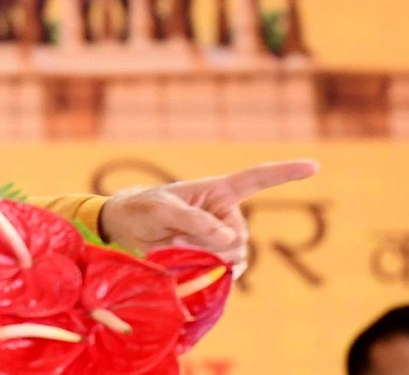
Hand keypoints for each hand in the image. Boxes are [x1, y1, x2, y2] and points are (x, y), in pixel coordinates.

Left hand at [97, 159, 318, 275]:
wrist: (125, 233)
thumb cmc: (143, 209)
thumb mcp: (163, 209)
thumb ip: (195, 221)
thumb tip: (230, 240)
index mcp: (218, 192)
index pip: (257, 179)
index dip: (286, 173)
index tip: (314, 166)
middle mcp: (225, 216)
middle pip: (239, 238)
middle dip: (211, 244)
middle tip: (177, 239)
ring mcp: (220, 241)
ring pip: (233, 259)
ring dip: (204, 259)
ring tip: (175, 248)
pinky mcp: (213, 262)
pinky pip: (224, 274)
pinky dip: (208, 273)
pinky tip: (188, 266)